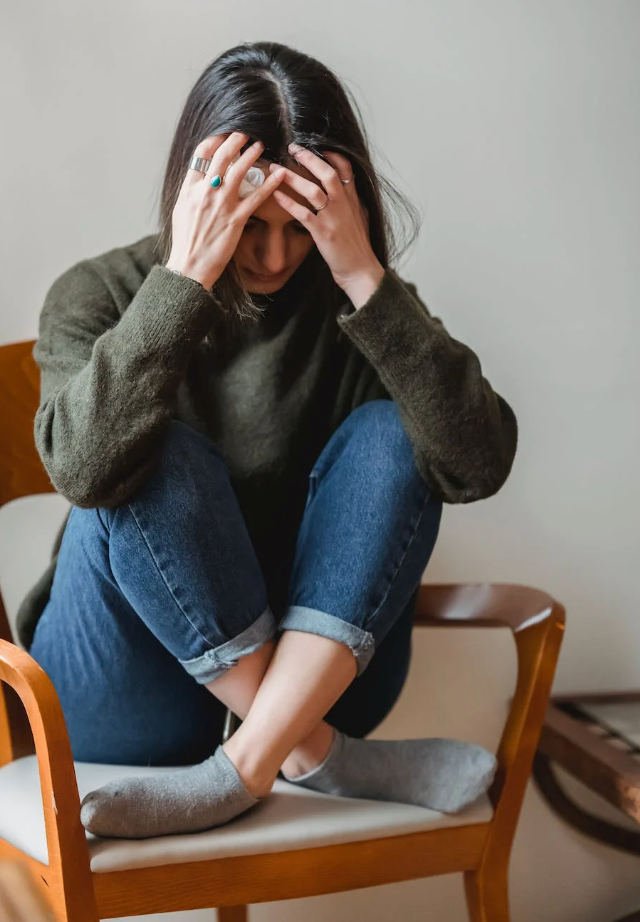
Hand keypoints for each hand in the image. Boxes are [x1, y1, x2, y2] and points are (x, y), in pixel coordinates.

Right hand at [166, 132, 286, 290]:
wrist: (189, 266)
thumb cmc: (185, 241)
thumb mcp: (181, 210)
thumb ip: (191, 191)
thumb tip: (199, 177)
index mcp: (190, 189)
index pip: (202, 154)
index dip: (215, 140)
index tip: (224, 134)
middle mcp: (205, 192)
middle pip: (222, 156)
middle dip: (235, 140)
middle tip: (245, 133)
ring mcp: (221, 205)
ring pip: (239, 171)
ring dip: (251, 154)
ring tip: (260, 146)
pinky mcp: (236, 219)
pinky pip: (256, 197)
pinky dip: (270, 184)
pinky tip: (279, 175)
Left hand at [268, 146, 383, 297]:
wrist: (361, 270)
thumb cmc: (358, 247)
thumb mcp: (360, 218)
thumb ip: (352, 202)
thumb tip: (348, 189)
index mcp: (352, 199)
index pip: (345, 169)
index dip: (332, 154)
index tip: (318, 145)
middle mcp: (343, 205)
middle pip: (327, 173)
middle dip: (309, 158)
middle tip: (292, 147)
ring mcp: (333, 218)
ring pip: (313, 191)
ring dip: (293, 178)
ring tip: (276, 169)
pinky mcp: (323, 233)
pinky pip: (303, 214)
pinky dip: (289, 203)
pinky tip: (276, 196)